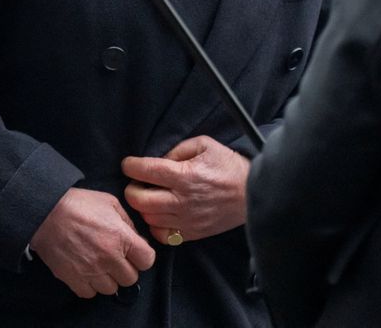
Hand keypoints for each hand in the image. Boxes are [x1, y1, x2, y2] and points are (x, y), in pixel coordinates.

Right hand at [30, 187, 155, 297]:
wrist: (47, 213)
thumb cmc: (79, 204)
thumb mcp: (110, 202)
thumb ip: (127, 222)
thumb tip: (137, 238)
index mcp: (121, 237)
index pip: (147, 260)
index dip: (143, 255)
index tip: (136, 251)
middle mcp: (109, 258)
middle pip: (131, 278)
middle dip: (127, 267)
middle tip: (117, 256)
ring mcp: (91, 271)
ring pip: (112, 289)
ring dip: (109, 278)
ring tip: (100, 262)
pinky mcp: (74, 280)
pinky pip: (91, 293)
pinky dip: (91, 284)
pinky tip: (87, 269)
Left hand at [122, 135, 249, 243]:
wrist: (252, 192)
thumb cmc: (228, 165)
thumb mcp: (204, 145)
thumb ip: (178, 150)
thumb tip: (159, 160)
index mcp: (185, 176)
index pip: (146, 171)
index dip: (131, 166)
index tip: (128, 164)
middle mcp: (182, 201)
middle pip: (140, 200)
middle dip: (131, 189)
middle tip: (137, 182)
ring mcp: (186, 221)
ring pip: (148, 218)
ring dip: (142, 207)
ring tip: (148, 196)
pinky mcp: (192, 234)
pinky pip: (162, 235)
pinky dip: (155, 225)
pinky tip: (160, 213)